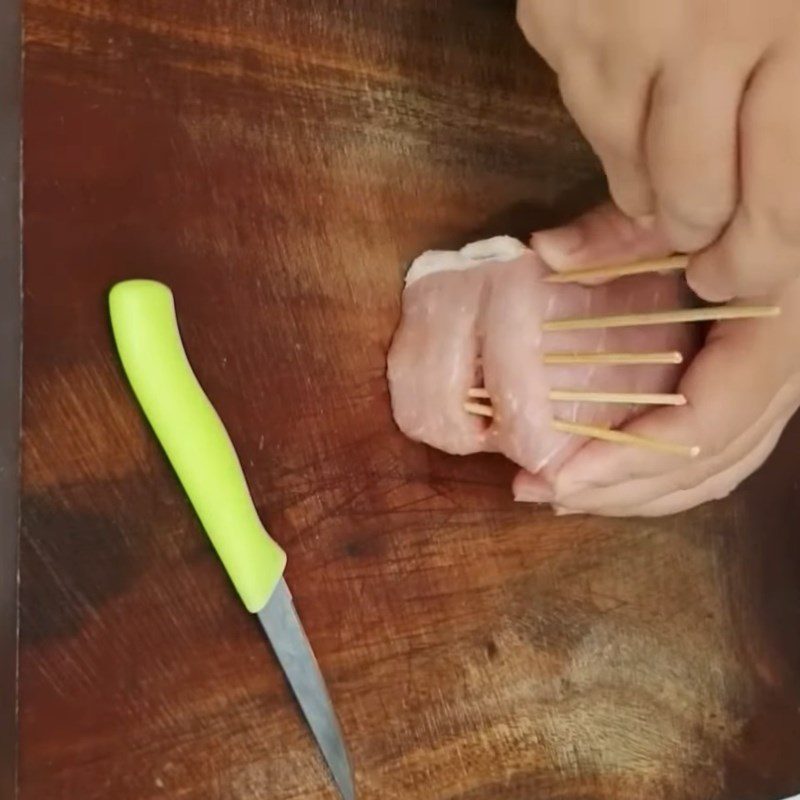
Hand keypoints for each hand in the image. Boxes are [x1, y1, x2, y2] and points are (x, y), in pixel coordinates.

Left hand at [514, 204, 799, 516]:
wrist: (791, 199)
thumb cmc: (747, 199)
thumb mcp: (683, 212)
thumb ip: (618, 233)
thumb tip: (542, 251)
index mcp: (778, 334)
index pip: (703, 426)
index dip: (629, 458)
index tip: (558, 475)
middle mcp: (789, 376)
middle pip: (703, 464)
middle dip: (617, 488)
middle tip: (538, 491)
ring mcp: (782, 390)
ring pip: (715, 472)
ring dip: (635, 494)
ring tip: (559, 496)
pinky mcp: (763, 394)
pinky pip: (722, 456)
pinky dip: (664, 477)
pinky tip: (613, 483)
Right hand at [516, 0, 799, 301]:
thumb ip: (794, 116)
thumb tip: (779, 227)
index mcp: (796, 23)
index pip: (782, 195)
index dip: (762, 256)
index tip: (739, 280)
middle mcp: (710, 26)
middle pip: (693, 197)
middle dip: (701, 238)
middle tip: (704, 247)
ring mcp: (620, 27)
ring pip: (627, 171)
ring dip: (651, 188)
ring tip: (671, 167)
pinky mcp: (556, 23)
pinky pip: (584, 120)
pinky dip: (613, 126)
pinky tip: (638, 89)